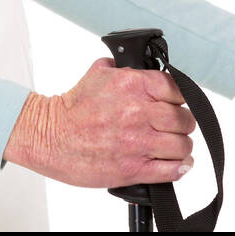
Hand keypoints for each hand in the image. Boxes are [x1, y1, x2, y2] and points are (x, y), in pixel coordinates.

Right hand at [3, 58, 197, 187]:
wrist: (50, 136)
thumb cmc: (71, 108)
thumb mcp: (96, 74)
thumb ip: (121, 68)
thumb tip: (136, 66)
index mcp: (132, 85)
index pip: (177, 89)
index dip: (178, 97)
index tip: (174, 102)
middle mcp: (139, 112)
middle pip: (184, 119)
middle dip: (182, 123)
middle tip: (174, 126)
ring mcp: (138, 142)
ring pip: (182, 145)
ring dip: (180, 146)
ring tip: (172, 146)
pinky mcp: (134, 168)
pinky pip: (173, 170)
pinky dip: (179, 168)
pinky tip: (176, 164)